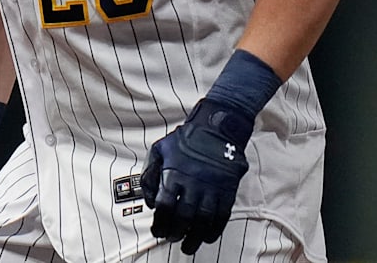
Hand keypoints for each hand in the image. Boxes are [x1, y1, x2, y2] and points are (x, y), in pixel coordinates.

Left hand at [141, 99, 252, 253]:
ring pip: (203, 220)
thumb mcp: (159, 150)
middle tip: (171, 239)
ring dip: (195, 237)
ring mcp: (212, 188)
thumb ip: (149, 175)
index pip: (165, 206)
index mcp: (174, 173)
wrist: (216, 130)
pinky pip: (222, 216)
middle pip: (184, 216)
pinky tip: (207, 237)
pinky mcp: (228, 191)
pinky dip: (214, 230)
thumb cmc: (185, 140)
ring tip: (188, 246)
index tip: (157, 231)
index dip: (160, 223)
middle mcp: (194, 183)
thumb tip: (149, 200)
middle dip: (176, 232)